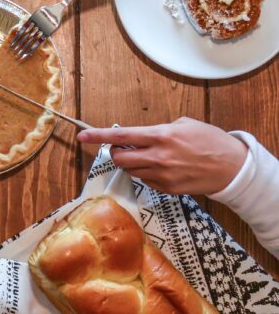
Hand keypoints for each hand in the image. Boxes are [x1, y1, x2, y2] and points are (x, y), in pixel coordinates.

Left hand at [77, 117, 247, 194]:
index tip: (83, 136)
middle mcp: (158, 157)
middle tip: (123, 149)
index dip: (99, 136)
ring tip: (148, 157)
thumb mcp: (184, 124)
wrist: (232, 167)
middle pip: (119, 159)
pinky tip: (162, 168)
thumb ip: (158, 130)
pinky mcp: (166, 188)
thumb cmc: (210, 141)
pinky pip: (145, 180)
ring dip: (132, 163)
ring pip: (130, 171)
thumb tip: (140, 137)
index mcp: (161, 136)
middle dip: (116, 153)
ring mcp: (161, 175)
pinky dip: (146, 173)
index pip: (121, 136)